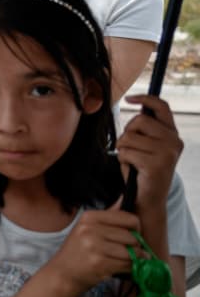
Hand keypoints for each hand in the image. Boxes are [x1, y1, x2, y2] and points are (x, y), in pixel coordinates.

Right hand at [46, 200, 139, 292]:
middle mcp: (91, 229)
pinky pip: (128, 265)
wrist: (62, 273)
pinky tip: (124, 269)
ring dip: (136, 259)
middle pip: (132, 236)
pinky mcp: (100, 263)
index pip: (129, 218)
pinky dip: (131, 268)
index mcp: (89, 217)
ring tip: (128, 261)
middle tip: (129, 252)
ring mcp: (95, 247)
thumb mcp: (86, 228)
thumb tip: (124, 196)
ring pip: (133, 252)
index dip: (136, 229)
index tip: (131, 236)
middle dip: (136, 246)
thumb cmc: (77, 251)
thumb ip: (108, 216)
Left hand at [117, 94, 182, 210]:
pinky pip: (125, 152)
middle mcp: (174, 141)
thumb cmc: (142, 169)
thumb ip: (145, 128)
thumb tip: (134, 102)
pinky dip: (122, 160)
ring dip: (123, 149)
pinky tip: (132, 169)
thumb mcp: (147, 145)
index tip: (129, 99)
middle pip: (138, 121)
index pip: (162, 107)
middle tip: (131, 149)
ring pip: (128, 137)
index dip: (145, 98)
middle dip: (127, 133)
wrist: (148, 198)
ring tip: (133, 161)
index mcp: (173, 134)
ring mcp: (167, 153)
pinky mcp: (156, 165)